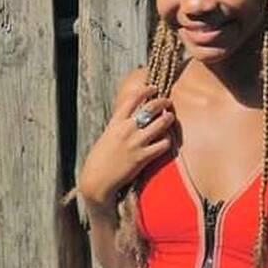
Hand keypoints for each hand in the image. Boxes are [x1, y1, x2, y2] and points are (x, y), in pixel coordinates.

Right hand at [76, 83, 175, 205]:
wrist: (96, 179)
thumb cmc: (100, 159)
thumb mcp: (107, 136)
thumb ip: (119, 126)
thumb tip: (132, 118)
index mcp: (115, 122)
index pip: (132, 98)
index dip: (146, 90)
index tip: (154, 88)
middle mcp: (126, 129)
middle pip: (151, 108)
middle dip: (163, 102)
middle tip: (168, 102)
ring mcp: (135, 142)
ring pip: (161, 123)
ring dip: (169, 118)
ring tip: (171, 118)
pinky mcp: (143, 157)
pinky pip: (163, 144)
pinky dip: (168, 140)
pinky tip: (167, 140)